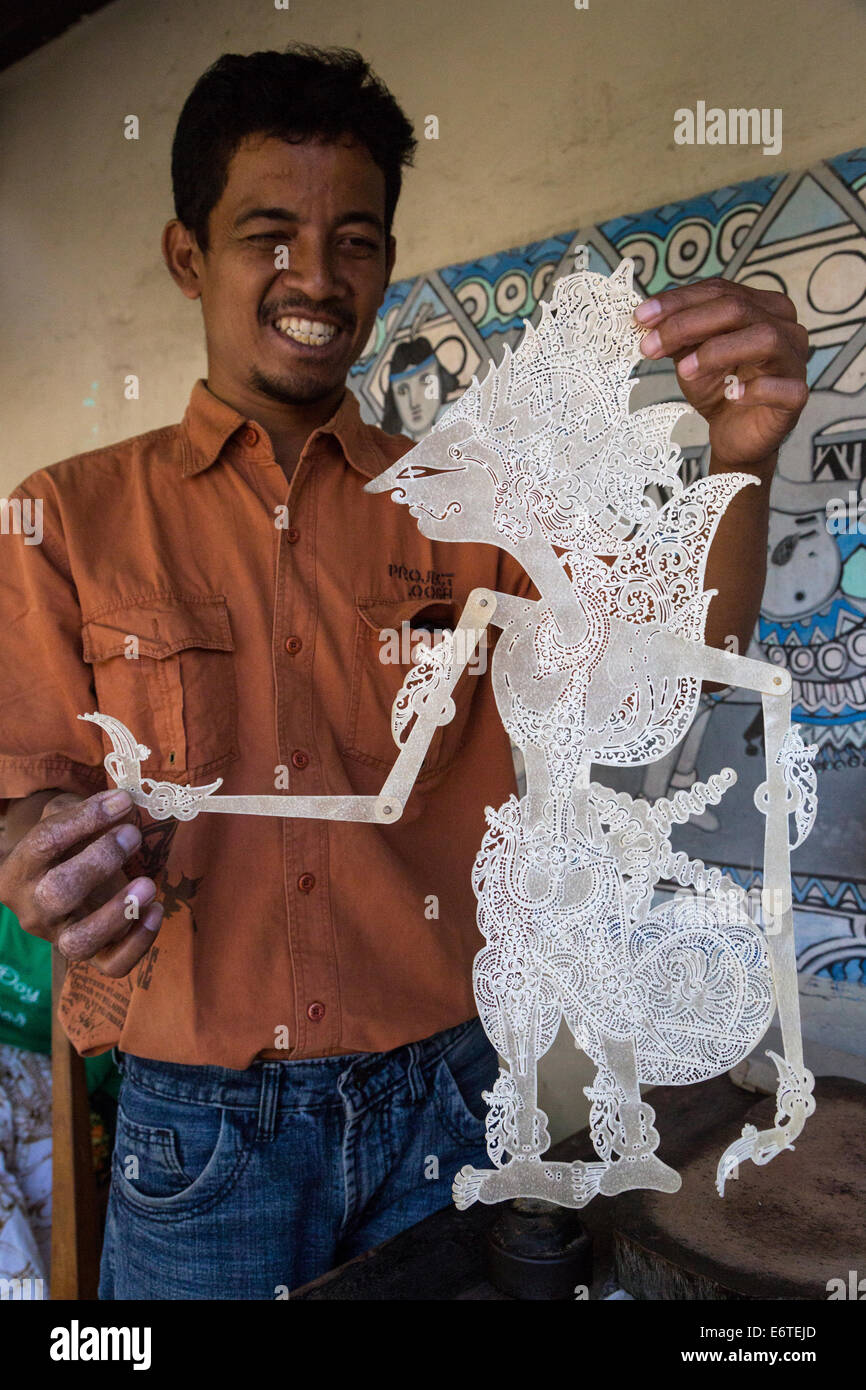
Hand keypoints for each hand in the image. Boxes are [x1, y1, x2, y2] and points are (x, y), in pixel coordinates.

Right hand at [0, 789, 162, 975]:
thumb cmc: (64, 845)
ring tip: (148, 884)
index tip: (122, 802)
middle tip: (132, 835)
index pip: (45, 843)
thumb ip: (85, 809)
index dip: (85, 820)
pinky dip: (138, 943)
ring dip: (118, 913)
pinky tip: (155, 911)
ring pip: (80, 941)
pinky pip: (112, 965)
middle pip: (58, 893)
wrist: (60, 883)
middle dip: (100, 861)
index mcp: (18, 870)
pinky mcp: (89, 958)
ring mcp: (59, 938)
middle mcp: (32, 910)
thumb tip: (123, 806)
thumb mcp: (62, 819)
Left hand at [634, 278, 808, 472]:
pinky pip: (781, 386)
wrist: (734, 433)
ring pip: (764, 338)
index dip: (677, 301)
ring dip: (717, 351)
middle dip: (686, 325)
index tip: (640, 317)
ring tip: (684, 371)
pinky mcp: (797, 395)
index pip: (719, 291)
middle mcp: (784, 325)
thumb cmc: (718, 386)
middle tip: (650, 346)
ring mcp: (794, 359)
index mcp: (760, 307)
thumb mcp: (690, 356)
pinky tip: (731, 396)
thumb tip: (647, 318)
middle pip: (737, 308)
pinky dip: (754, 389)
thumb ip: (677, 335)